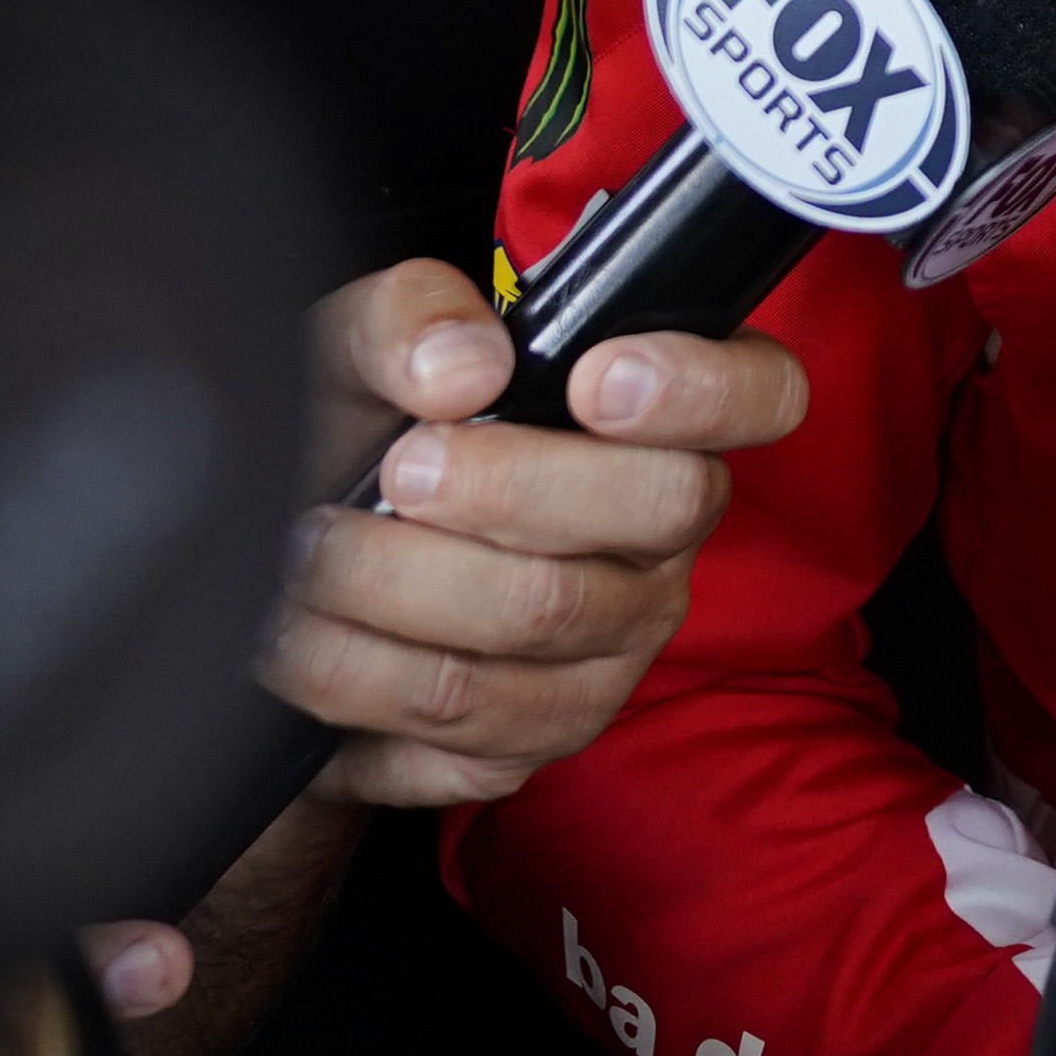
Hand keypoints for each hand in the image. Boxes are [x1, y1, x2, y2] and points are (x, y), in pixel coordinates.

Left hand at [265, 259, 807, 807]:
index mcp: (660, 413)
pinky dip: (359, 675)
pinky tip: (307, 639)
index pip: (763, 391)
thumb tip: (461, 366)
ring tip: (312, 551)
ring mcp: (615, 644)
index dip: (701, 386)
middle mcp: (664, 534)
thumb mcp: (363, 347)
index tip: (595, 380)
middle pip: (659, 505)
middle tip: (397, 468)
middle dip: (508, 484)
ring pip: (541, 617)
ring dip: (396, 584)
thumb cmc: (362, 441)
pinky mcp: (543, 737)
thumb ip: (410, 318)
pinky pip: (467, 722)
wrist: (292, 578)